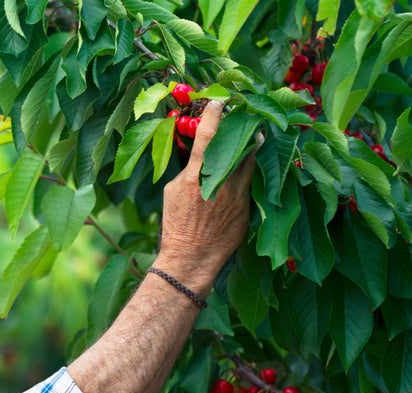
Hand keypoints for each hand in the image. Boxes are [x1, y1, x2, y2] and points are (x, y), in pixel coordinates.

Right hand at [156, 101, 262, 293]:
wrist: (192, 256)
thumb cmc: (176, 224)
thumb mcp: (172, 191)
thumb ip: (187, 170)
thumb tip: (198, 154)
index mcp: (197, 175)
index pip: (208, 136)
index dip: (214, 115)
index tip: (218, 102)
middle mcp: (222, 181)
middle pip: (240, 143)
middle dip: (242, 126)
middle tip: (245, 115)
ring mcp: (239, 195)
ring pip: (252, 161)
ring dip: (253, 146)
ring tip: (254, 135)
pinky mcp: (248, 207)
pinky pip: (253, 182)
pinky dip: (251, 172)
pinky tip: (249, 168)